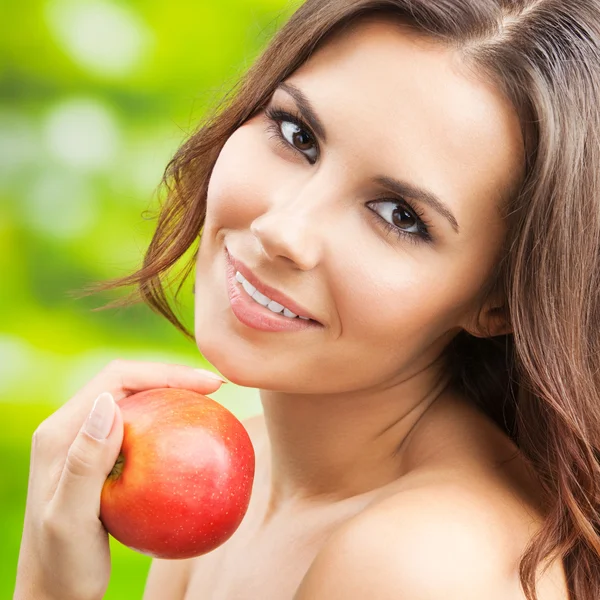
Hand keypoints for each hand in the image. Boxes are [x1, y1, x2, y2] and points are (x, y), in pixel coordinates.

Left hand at [14, 359, 226, 599]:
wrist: (53, 592)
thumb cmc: (62, 565)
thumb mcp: (69, 521)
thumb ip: (85, 463)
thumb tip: (110, 404)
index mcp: (60, 431)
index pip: (116, 380)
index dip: (164, 373)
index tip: (209, 385)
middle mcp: (70, 428)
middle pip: (128, 383)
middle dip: (173, 377)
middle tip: (216, 389)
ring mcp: (85, 441)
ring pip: (136, 401)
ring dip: (172, 395)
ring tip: (209, 405)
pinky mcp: (100, 457)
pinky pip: (140, 427)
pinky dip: (169, 423)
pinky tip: (194, 438)